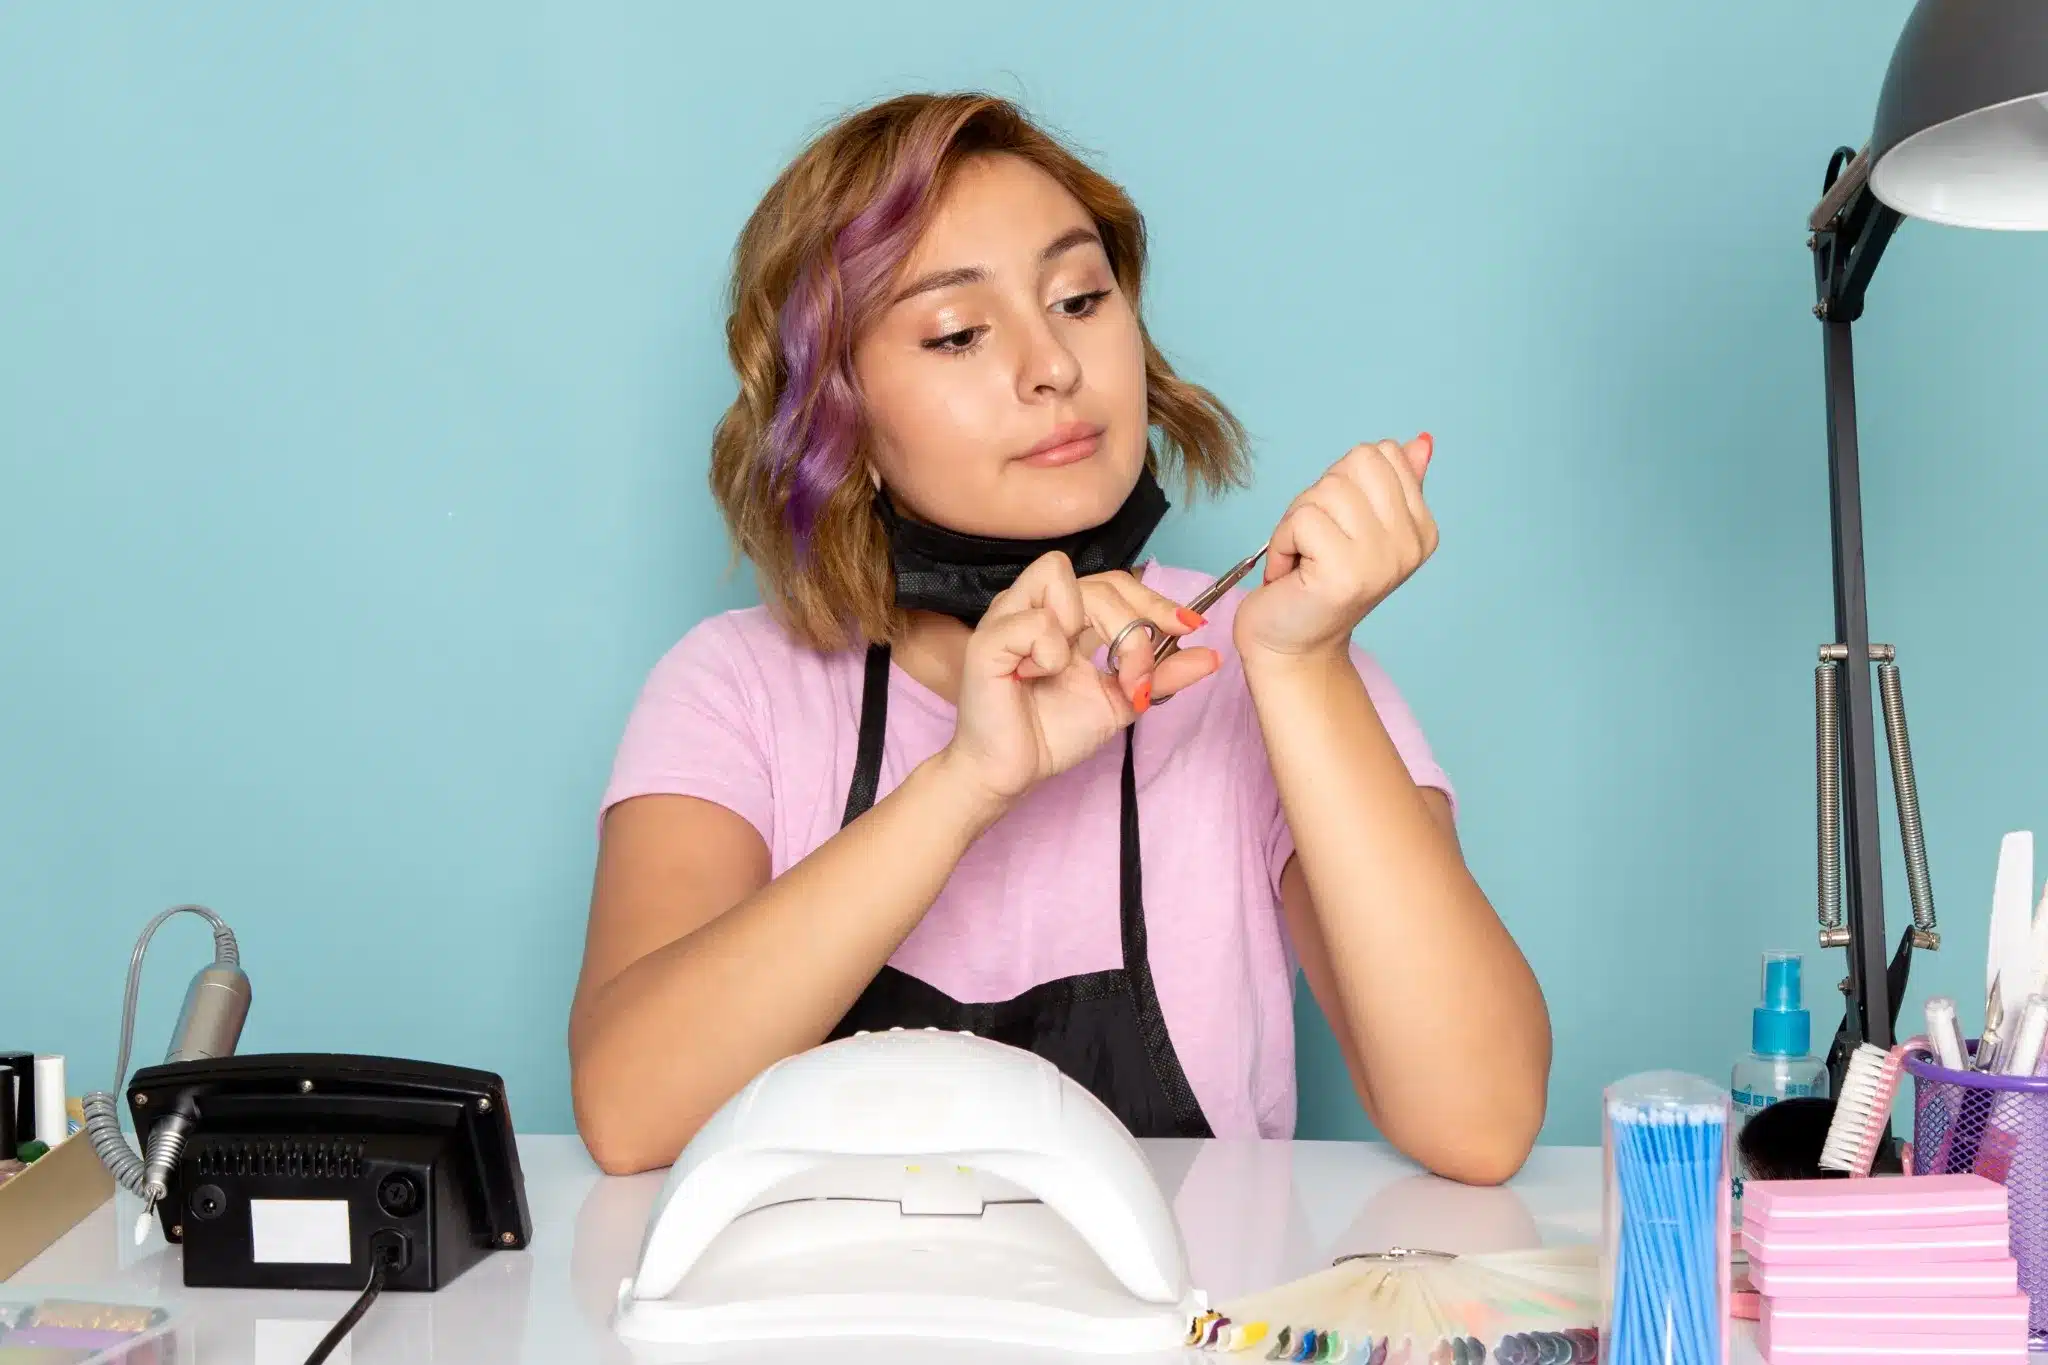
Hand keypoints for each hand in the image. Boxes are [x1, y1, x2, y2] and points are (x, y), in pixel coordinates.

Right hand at [937, 553, 1221, 806]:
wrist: (1009, 774)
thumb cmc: (1051, 734)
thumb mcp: (1121, 702)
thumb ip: (1162, 676)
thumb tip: (1211, 655)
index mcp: (1065, 617)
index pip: (1117, 583)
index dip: (1154, 600)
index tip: (1188, 628)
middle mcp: (1036, 607)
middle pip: (1100, 581)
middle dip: (1133, 624)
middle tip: (1136, 675)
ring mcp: (1008, 618)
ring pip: (1059, 577)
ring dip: (1086, 626)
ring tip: (1074, 669)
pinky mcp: (988, 641)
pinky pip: (1035, 622)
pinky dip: (1049, 651)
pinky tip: (1038, 676)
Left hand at [1234, 434, 1437, 665]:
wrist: (1292, 646)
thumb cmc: (1315, 582)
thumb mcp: (1357, 524)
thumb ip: (1390, 483)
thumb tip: (1421, 440)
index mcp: (1421, 527)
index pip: (1380, 454)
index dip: (1341, 482)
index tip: (1336, 527)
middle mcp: (1410, 544)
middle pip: (1355, 463)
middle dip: (1318, 496)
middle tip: (1314, 542)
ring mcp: (1382, 559)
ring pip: (1327, 490)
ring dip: (1296, 522)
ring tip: (1303, 558)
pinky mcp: (1345, 573)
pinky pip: (1302, 519)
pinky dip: (1283, 543)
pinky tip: (1292, 573)